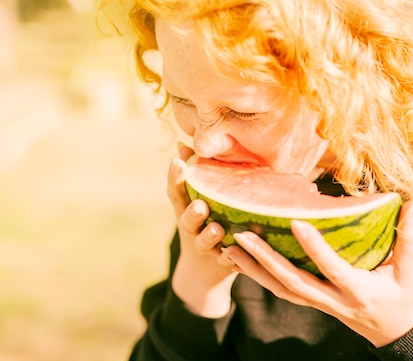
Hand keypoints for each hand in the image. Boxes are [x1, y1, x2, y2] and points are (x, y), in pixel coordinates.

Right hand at [168, 146, 237, 317]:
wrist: (204, 268)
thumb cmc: (203, 220)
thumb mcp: (194, 197)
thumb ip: (194, 173)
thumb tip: (185, 144)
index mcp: (184, 207)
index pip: (175, 191)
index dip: (175, 177)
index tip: (178, 161)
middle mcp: (190, 227)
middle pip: (187, 219)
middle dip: (192, 212)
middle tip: (200, 205)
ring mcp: (204, 246)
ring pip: (204, 241)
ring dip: (210, 235)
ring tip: (217, 229)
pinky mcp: (220, 262)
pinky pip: (226, 261)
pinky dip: (231, 259)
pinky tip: (237, 255)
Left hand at [225, 199, 412, 346]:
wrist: (393, 333)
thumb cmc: (401, 298)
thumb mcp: (407, 270)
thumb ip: (406, 236)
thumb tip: (412, 200)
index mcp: (357, 289)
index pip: (331, 267)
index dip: (314, 247)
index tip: (295, 221)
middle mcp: (333, 299)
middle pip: (293, 282)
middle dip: (265, 260)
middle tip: (241, 237)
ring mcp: (319, 304)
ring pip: (281, 290)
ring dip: (254, 271)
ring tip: (229, 249)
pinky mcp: (312, 303)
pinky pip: (282, 291)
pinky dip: (261, 277)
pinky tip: (242, 262)